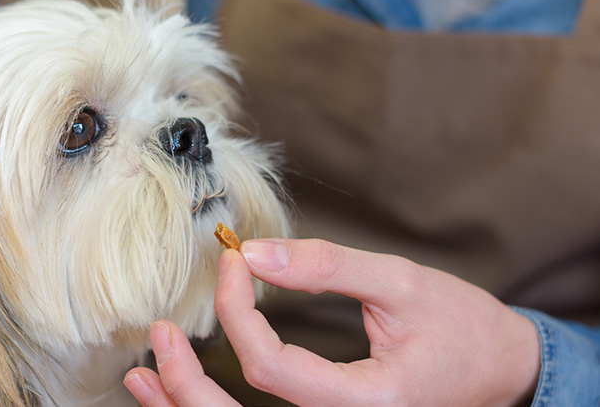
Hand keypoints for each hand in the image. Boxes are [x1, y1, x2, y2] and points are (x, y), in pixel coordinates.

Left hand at [125, 239, 540, 406]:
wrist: (502, 371)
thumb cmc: (464, 329)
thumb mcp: (401, 284)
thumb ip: (327, 268)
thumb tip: (255, 253)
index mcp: (367, 402)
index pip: (272, 367)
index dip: (237, 314)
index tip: (232, 264)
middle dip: (188, 381)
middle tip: (161, 334)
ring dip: (186, 403)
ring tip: (143, 374)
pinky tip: (179, 389)